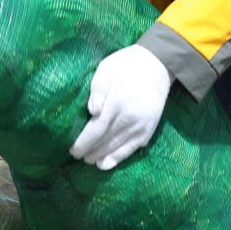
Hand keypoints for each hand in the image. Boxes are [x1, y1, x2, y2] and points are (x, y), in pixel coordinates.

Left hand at [69, 45, 171, 170]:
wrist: (158, 65)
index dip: (83, 143)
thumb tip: (92, 111)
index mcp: (116, 103)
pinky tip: (106, 164)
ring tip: (89, 161)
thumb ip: (97, 89)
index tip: (72, 150)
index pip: (96, 130)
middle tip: (77, 156)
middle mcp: (129, 118)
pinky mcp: (148, 130)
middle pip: (105, 141)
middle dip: (89, 151)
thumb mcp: (106, 68)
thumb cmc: (126, 65)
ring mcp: (140, 126)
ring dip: (101, 157)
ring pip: (117, 147)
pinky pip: (131, 149)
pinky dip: (118, 159)